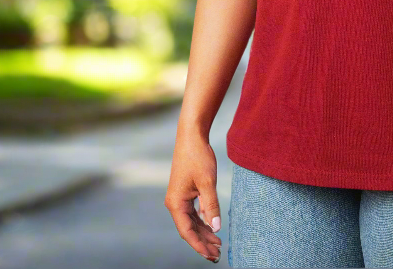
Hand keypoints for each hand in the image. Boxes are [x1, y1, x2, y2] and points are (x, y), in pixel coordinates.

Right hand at [165, 132, 223, 262]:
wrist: (191, 137)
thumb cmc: (198, 157)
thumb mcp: (207, 183)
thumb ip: (211, 206)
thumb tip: (216, 228)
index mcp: (176, 203)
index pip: (187, 232)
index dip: (199, 245)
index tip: (210, 255)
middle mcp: (175, 203)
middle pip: (189, 229)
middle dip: (202, 243)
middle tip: (217, 255)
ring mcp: (179, 198)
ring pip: (191, 222)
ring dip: (203, 233)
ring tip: (217, 244)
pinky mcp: (185, 193)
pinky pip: (193, 213)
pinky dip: (203, 221)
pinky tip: (212, 227)